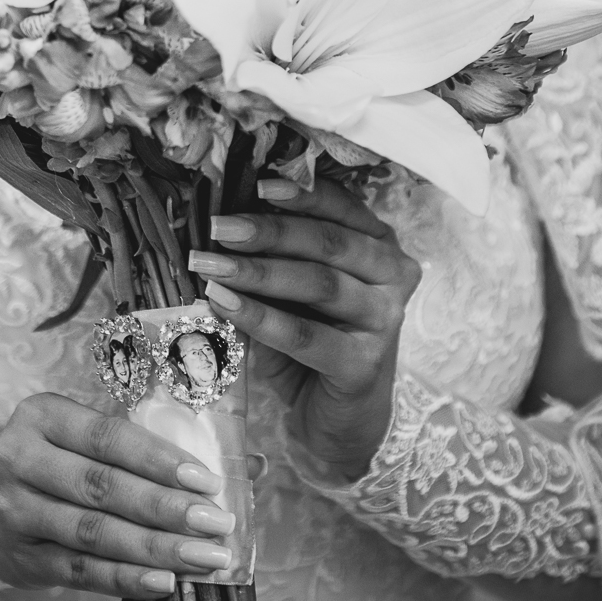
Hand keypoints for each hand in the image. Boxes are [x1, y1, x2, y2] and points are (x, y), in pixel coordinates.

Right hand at [0, 391, 238, 597]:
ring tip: (202, 557)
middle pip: (102, 486)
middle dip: (165, 509)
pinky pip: (80, 571)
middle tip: (216, 524)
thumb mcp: (90, 437)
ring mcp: (14, 509)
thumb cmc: (62, 462)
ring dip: (154, 548)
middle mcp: (19, 456)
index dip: (159, 459)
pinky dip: (124, 579)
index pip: (108, 436)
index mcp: (43, 414)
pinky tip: (163, 582)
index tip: (206, 481)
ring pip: (93, 533)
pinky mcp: (19, 555)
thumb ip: (157, 445)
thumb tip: (251, 463)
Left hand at [189, 176, 420, 481]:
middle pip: (328, 242)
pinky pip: (306, 335)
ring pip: (318, 283)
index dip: (301, 194)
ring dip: (256, 272)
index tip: (256, 184)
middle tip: (217, 226)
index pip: (342, 207)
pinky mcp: (365, 365)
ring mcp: (385, 320)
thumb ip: (277, 254)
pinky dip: (260, 318)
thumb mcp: (297, 288)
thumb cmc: (315, 337)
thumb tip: (221, 221)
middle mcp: (393, 275)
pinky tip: (223, 304)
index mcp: (379, 243)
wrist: (338, 416)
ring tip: (208, 264)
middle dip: (268, 231)